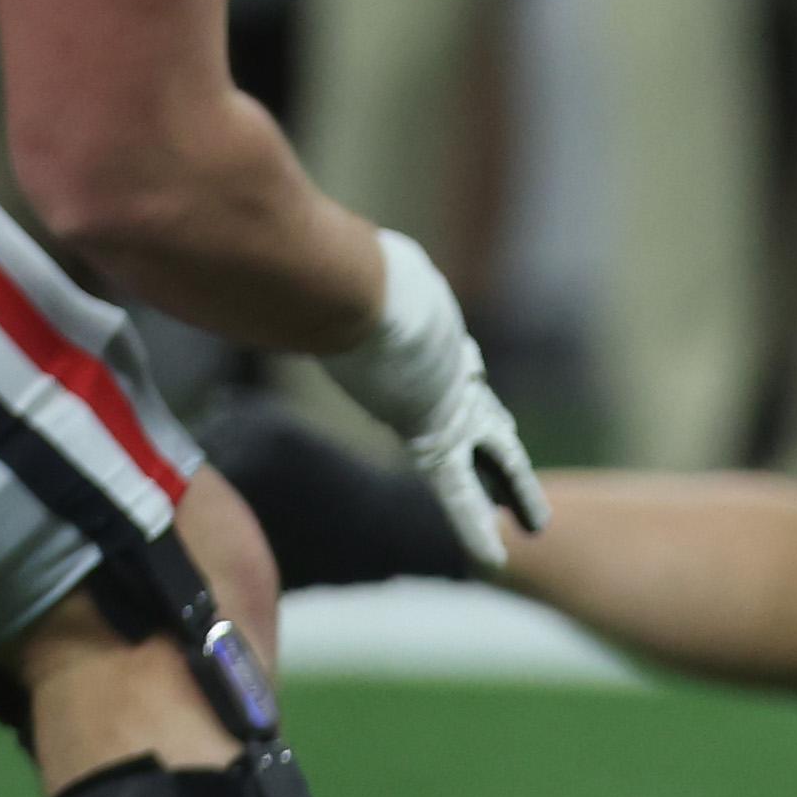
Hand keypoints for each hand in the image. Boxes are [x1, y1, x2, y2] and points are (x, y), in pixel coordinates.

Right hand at [317, 233, 544, 575]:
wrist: (358, 287)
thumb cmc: (338, 268)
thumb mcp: (331, 260)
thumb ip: (313, 265)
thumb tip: (258, 241)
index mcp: (427, 329)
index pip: (448, 362)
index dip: (457, 371)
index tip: (468, 377)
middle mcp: (445, 368)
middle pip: (479, 408)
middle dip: (497, 436)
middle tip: (517, 461)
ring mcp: (447, 401)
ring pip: (491, 452)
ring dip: (516, 488)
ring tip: (538, 521)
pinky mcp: (432, 434)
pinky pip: (456, 491)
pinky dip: (473, 523)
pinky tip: (497, 554)